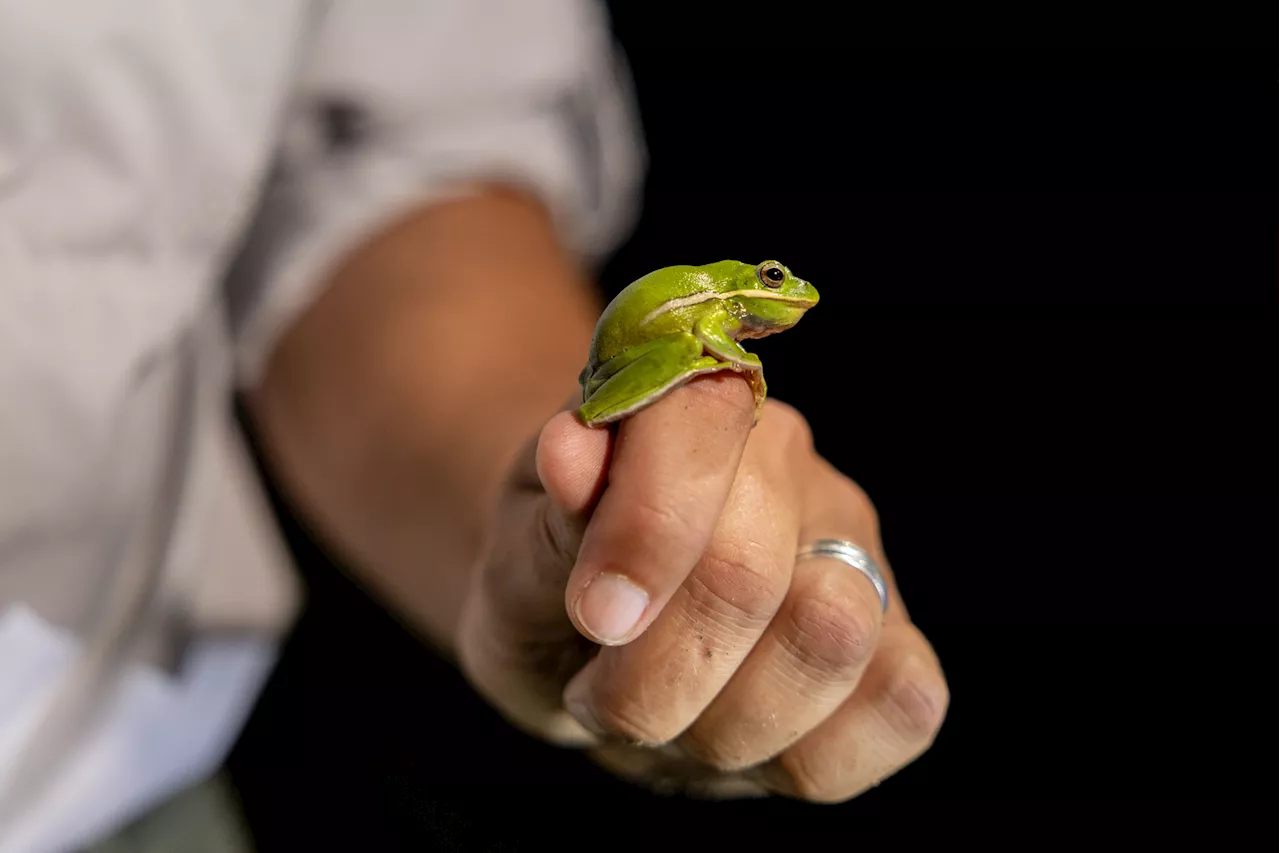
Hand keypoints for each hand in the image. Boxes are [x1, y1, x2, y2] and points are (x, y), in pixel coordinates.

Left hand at [456, 375, 947, 801]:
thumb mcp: (519, 558)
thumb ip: (550, 514)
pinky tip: (743, 737)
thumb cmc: (556, 589)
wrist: (597, 649)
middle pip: (747, 570)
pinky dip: (803, 757)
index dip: (645, 534)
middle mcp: (792, 469)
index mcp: (692, 410)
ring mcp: (859, 560)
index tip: (595, 616)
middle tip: (602, 694)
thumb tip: (571, 451)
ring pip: (829, 642)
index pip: (697, 429)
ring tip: (672, 713)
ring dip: (719, 724)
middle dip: (653, 671)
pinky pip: (902, 710)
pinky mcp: (903, 653)